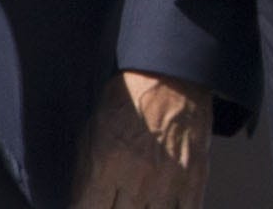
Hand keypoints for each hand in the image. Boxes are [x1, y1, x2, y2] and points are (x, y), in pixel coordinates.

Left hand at [69, 69, 210, 208]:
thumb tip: (79, 199)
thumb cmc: (131, 98)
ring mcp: (167, 183)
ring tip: (136, 199)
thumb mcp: (94, 126)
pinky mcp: (193, 182)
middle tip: (114, 198)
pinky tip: (159, 203)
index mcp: (107, 162)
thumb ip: (85, 168)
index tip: (89, 205)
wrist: (171, 76)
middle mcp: (136, 178)